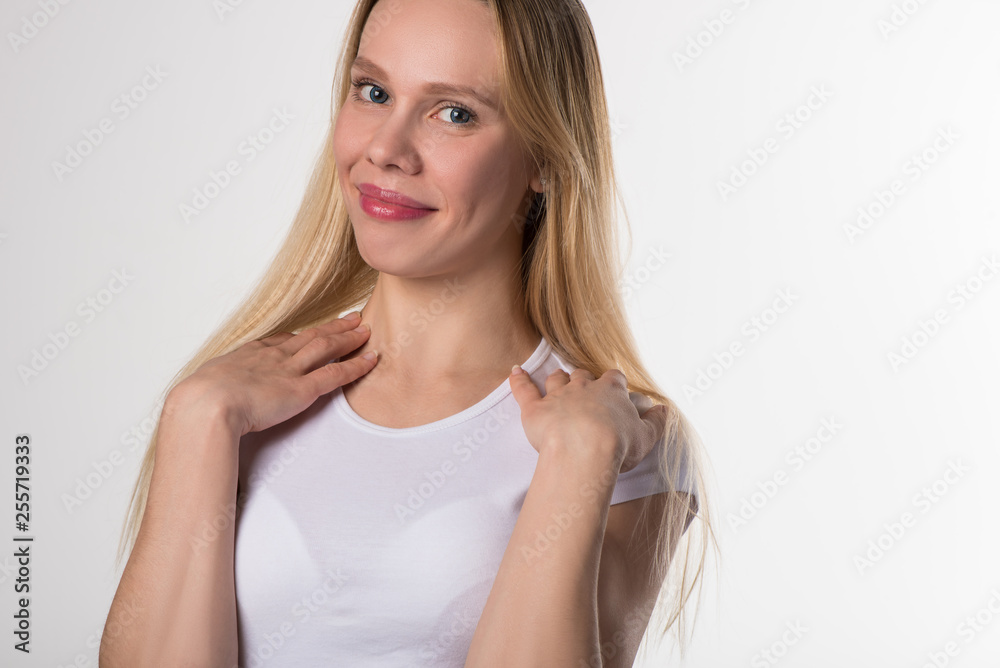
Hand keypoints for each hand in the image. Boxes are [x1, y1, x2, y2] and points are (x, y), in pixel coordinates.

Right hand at [169, 312, 377, 435]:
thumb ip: (210, 391)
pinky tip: (372, 359)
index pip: (279, 341)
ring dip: (348, 337)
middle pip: (309, 336)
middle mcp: (273, 357)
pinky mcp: (303, 390)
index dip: (298, 336)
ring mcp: (289, 371)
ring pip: (327, 347)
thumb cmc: (197, 402)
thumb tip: (197, 402)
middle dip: (331, 327)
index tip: (310, 331)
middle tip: (350, 317)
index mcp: (248, 355)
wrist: (206, 404)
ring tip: (365, 329)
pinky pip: (337, 374)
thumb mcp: (200, 389)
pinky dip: (356, 365)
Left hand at [508, 365, 667, 472]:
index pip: (614, 379)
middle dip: (583, 380)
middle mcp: (583, 386)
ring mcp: (557, 395)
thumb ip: (656, 422)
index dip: (613, 385)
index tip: (614, 391)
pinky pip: (523, 389)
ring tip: (557, 380)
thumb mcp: (646, 436)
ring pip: (556, 379)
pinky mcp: (534, 408)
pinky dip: (518, 379)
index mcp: (611, 390)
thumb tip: (664, 410)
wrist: (584, 451)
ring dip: (557, 379)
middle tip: (584, 392)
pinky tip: (515, 370)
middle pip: (583, 375)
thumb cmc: (617, 445)